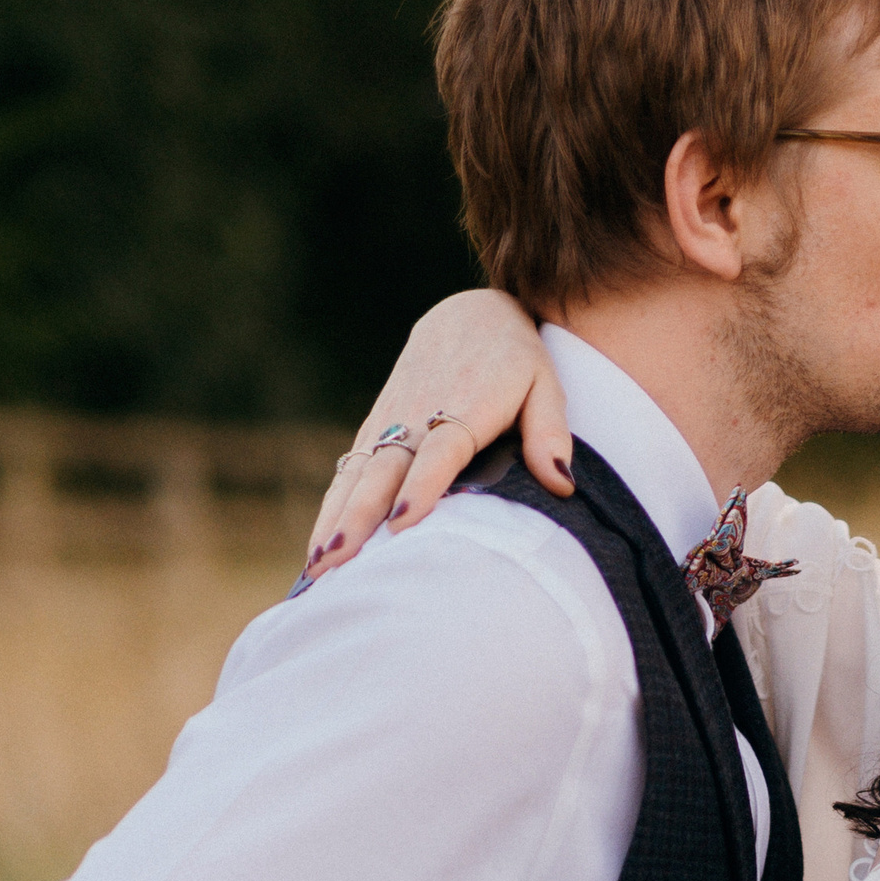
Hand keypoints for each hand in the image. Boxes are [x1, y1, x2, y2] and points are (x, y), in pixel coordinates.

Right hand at [302, 291, 573, 577]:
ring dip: (336, 518)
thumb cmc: (517, 358)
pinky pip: (350, 469)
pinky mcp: (376, 425)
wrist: (472, 315)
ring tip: (318, 565)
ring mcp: (391, 420)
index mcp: (465, 405)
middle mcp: (417, 413)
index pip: (439, 450)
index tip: (404, 522)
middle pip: (384, 469)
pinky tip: (318, 546)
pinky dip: (333, 506)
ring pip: (358, 472)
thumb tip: (561, 483)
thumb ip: (549, 431)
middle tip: (340, 559)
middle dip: (360, 515)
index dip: (422, 485)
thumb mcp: (545, 384)